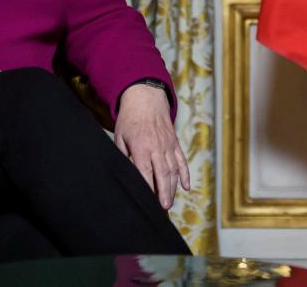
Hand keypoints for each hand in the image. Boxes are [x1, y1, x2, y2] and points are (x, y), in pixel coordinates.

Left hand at [114, 83, 190, 208]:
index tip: (147, 201)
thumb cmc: (129, 119)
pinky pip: (182, 160)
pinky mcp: (175, 143)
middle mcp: (157, 147)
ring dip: (173, 187)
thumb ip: (123, 155)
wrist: (146, 99)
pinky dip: (185, 174)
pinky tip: (186, 187)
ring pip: (173, 169)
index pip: (145, 171)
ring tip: (170, 203)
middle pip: (163, 173)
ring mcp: (168, 145)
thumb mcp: (120, 136)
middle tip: (164, 208)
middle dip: (164, 192)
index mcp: (141, 146)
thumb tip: (124, 173)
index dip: (147, 186)